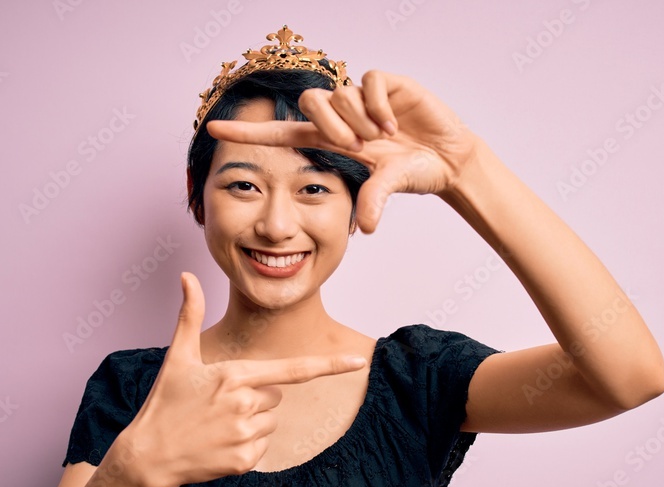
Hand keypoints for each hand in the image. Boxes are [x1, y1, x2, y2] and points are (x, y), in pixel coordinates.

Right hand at [114, 272, 366, 486]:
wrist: (149, 456)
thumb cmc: (165, 402)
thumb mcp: (178, 357)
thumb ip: (190, 315)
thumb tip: (187, 276)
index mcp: (235, 375)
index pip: (293, 369)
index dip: (330, 365)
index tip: (359, 361)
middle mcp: (244, 404)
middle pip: (276, 395)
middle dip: (255, 397)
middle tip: (220, 405)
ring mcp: (245, 434)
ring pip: (272, 420)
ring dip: (253, 422)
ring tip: (218, 425)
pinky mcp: (245, 461)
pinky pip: (264, 446)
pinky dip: (247, 446)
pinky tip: (220, 445)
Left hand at [206, 70, 478, 233]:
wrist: (449, 159)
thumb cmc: (414, 173)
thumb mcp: (390, 187)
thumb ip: (373, 200)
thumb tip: (363, 227)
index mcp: (331, 141)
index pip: (281, 134)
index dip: (249, 133)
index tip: (213, 129)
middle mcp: (342, 116)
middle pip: (310, 102)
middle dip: (329, 125)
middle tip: (357, 146)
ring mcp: (364, 98)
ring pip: (341, 93)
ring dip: (361, 119)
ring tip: (384, 137)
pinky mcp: (389, 84)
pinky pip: (370, 82)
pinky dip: (379, 104)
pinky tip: (395, 122)